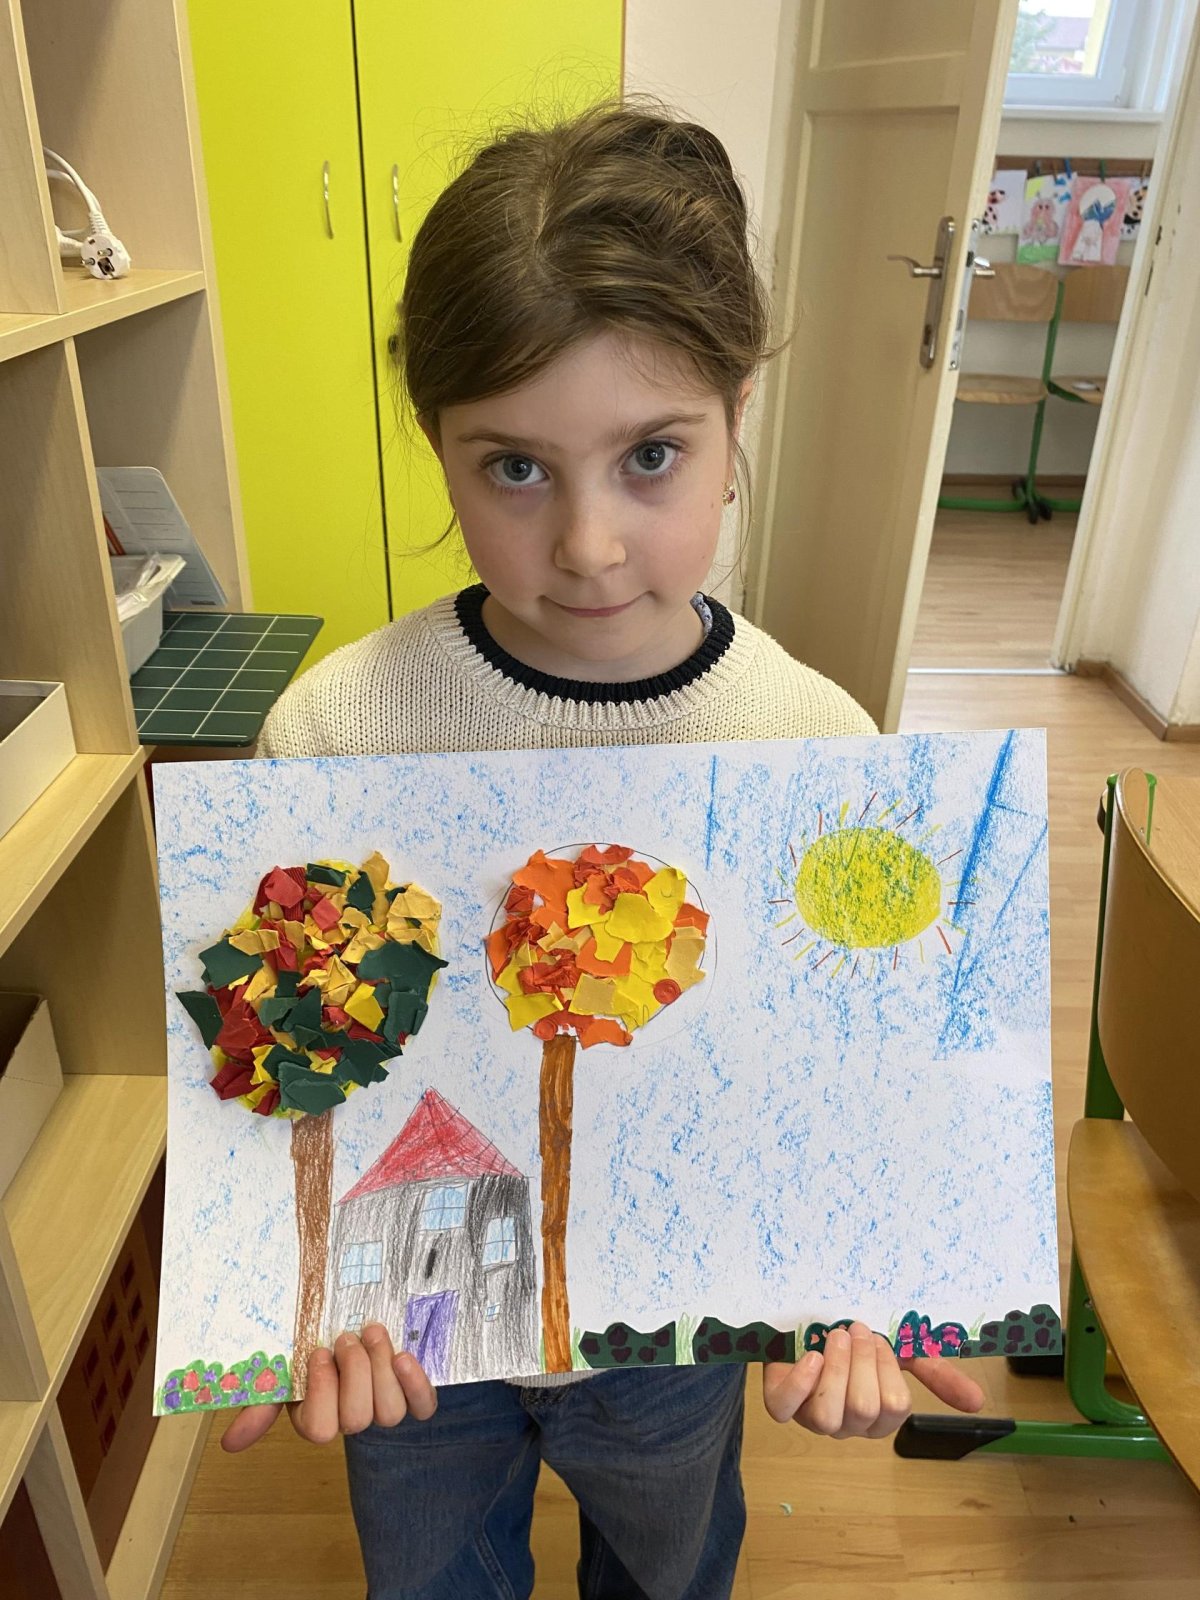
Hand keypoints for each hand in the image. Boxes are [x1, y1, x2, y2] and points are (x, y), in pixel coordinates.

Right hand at [220, 1324, 436, 1451]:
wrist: (348, 1323)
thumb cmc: (308, 1347)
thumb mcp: (279, 1368)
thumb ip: (259, 1401)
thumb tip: (229, 1444)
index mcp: (313, 1416)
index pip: (319, 1429)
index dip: (322, 1392)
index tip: (318, 1352)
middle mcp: (349, 1419)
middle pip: (357, 1419)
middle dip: (353, 1372)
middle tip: (346, 1338)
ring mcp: (382, 1407)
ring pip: (389, 1413)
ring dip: (381, 1368)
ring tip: (372, 1333)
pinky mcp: (412, 1395)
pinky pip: (422, 1407)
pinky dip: (416, 1384)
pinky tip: (404, 1357)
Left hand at [762, 1320, 984, 1438]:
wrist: (807, 1317)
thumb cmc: (855, 1339)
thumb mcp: (901, 1350)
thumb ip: (936, 1374)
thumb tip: (979, 1402)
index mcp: (878, 1416)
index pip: (895, 1407)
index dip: (888, 1369)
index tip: (881, 1336)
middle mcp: (847, 1423)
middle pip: (864, 1409)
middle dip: (863, 1362)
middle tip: (857, 1330)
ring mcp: (812, 1416)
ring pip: (829, 1416)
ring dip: (836, 1368)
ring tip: (837, 1336)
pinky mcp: (781, 1403)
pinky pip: (785, 1408)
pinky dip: (800, 1382)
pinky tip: (812, 1356)